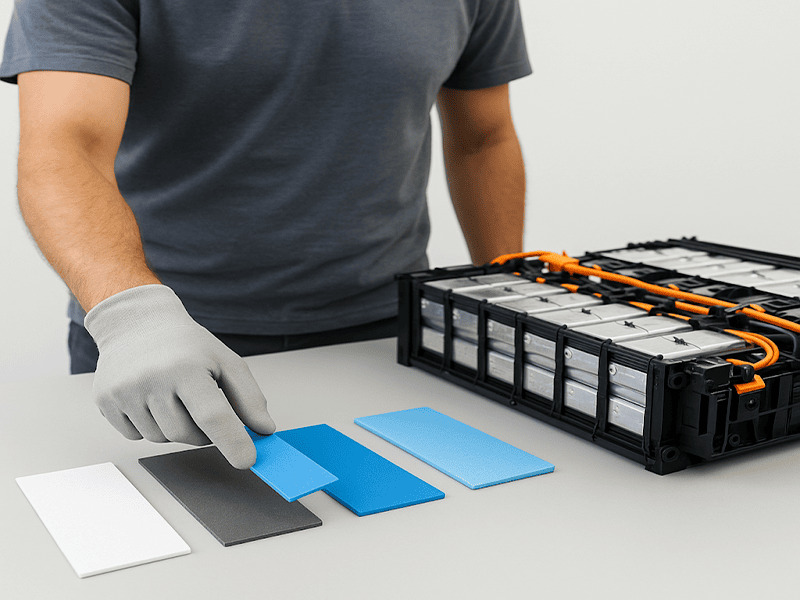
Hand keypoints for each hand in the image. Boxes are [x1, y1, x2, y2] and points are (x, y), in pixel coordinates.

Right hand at [84, 284, 275, 468]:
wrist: (137, 323)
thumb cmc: (186, 345)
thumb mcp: (225, 361)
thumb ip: (249, 397)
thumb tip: (263, 430)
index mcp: (185, 368)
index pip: (213, 415)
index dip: (233, 442)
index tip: (247, 460)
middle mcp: (151, 380)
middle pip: (186, 434)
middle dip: (202, 431)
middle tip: (202, 405)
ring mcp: (124, 392)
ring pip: (161, 439)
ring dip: (176, 427)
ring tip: (174, 396)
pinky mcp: (106, 402)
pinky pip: (136, 436)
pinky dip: (150, 426)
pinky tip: (152, 399)